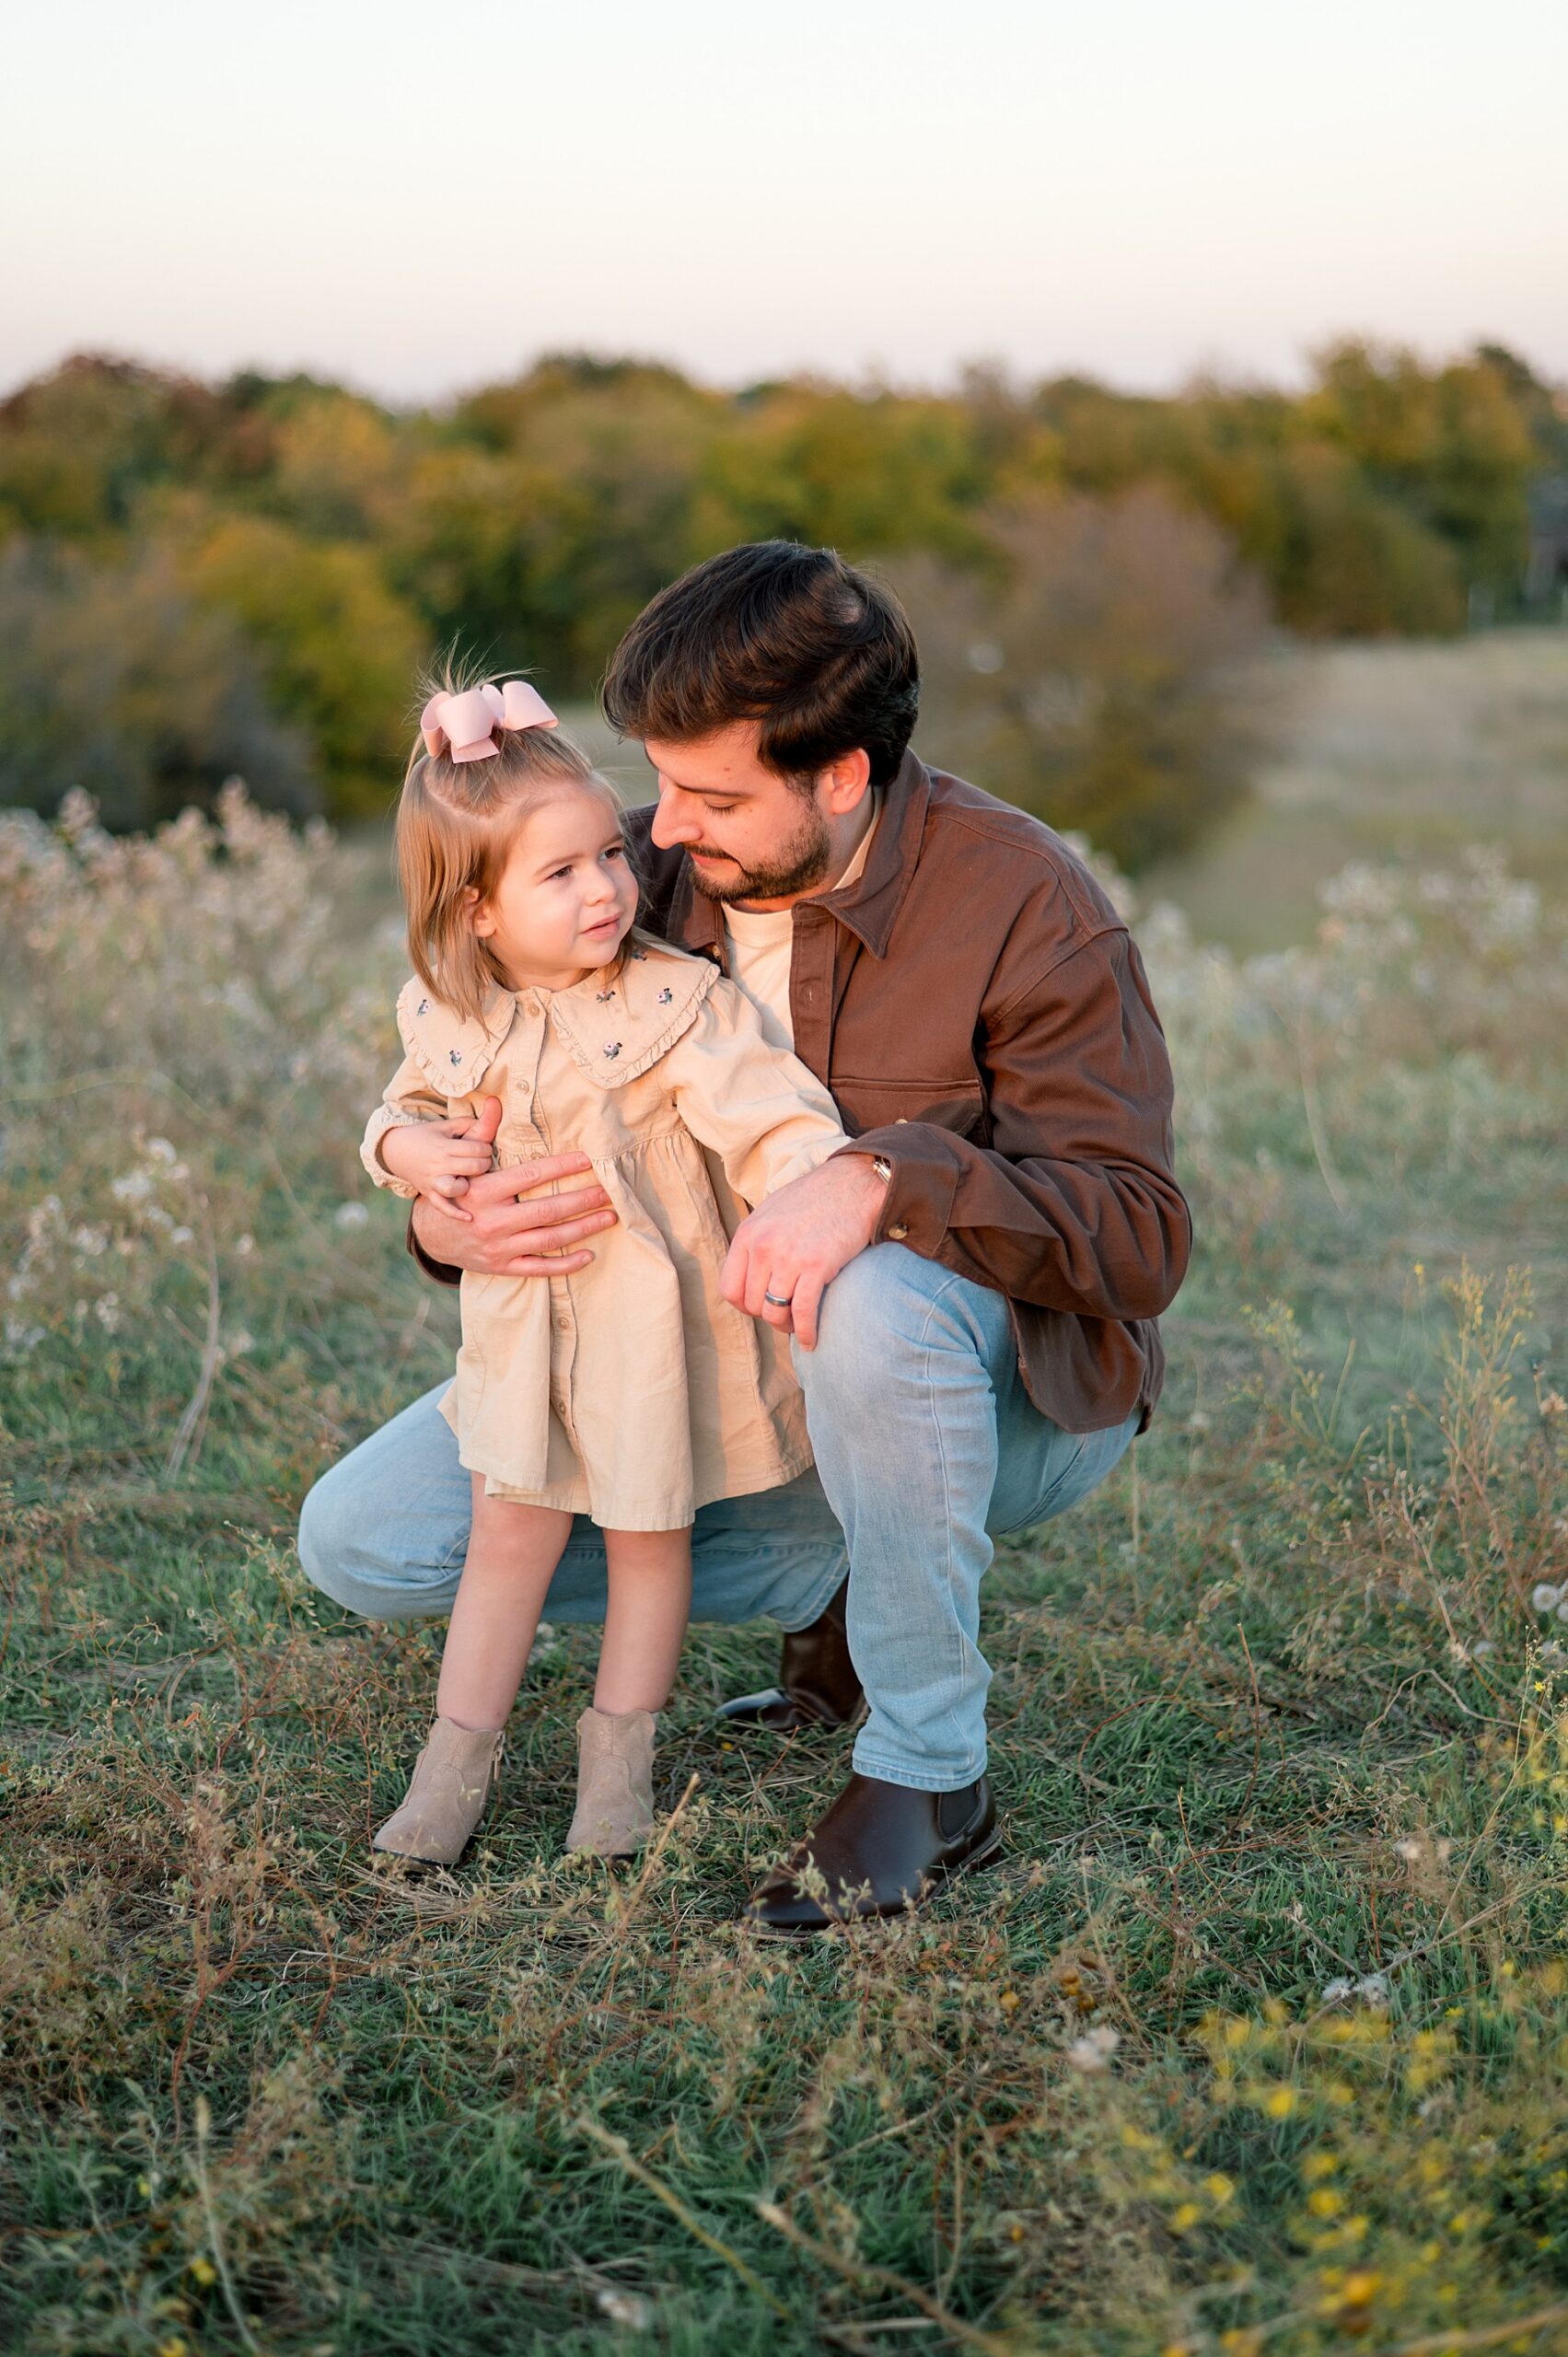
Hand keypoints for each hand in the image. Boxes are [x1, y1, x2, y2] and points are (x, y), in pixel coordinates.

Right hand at [380, 1099, 501, 1220]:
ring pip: (456, 1188)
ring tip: (469, 1180)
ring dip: (468, 1186)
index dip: (486, 1148)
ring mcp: (433, 1181)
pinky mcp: (430, 1194)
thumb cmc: (426, 1137)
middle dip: (483, 1164)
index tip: (483, 1148)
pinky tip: (469, 1218)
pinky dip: (455, 1213)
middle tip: (480, 1162)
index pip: (477, 1149)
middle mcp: (439, 1165)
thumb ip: (469, 1121)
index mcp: (444, 1145)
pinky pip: (443, 1207)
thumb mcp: (445, 1125)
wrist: (395, 1152)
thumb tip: (494, 1105)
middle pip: (473, 1167)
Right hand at [409, 1115, 617, 1277]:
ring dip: (583, 1229)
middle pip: (547, 1211)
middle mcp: (492, 1221)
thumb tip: (494, 1101)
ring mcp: (499, 1247)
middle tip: (610, 1191)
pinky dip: (566, 1265)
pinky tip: (589, 1255)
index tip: (589, 1159)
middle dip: (583, 1200)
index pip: (531, 1176)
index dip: (562, 1166)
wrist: (430, 1234)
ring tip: (608, 1217)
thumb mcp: (464, 1162)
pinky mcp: (503, 1266)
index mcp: (484, 1191)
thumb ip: (482, 1133)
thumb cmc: (457, 1190)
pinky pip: (539, 1269)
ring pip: (549, 1240)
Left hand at [720, 1152, 889, 1349]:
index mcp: (748, 1235)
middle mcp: (762, 1247)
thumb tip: (748, 1275)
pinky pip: (802, 1312)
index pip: (730, 1289)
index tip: (762, 1306)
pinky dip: (806, 1332)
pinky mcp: (816, 1267)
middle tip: (785, 1316)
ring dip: (786, 1326)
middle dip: (768, 1316)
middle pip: (752, 1304)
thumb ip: (756, 1242)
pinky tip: (811, 1340)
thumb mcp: (771, 1213)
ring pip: (774, 1312)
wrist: (852, 1186)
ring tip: (797, 1327)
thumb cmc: (814, 1200)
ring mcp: (788, 1258)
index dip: (745, 1305)